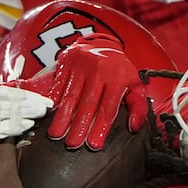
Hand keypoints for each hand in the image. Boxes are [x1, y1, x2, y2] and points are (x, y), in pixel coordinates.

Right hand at [24, 45, 149, 150]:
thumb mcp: (135, 84)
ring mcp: (81, 66)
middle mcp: (99, 70)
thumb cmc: (119, 70)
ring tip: (56, 134)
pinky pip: (59, 83)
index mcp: (117, 77)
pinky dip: (54, 98)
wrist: (102, 43)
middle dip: (79, 125)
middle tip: (72, 144)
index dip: (101, 127)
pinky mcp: (67, 62)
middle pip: (88, 103)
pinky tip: (48, 112)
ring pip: (71, 95)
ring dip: (63, 116)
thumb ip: (138, 106)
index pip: (108, 107)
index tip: (94, 144)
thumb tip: (133, 126)